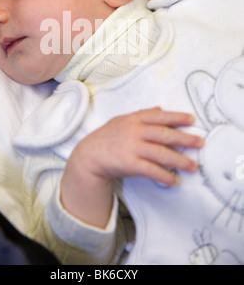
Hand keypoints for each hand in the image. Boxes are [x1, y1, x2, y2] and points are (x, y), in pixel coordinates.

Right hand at [61, 107, 202, 227]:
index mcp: (134, 119)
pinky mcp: (129, 164)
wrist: (89, 155)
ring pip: (161, 154)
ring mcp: (132, 147)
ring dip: (179, 161)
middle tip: (200, 143)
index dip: (176, 117)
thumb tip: (160, 109)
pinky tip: (174, 181)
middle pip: (164, 134)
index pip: (159, 116)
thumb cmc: (107, 137)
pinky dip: (164, 176)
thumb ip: (141, 115)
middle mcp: (134, 131)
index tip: (191, 120)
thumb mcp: (122, 120)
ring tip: (193, 166)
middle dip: (185, 139)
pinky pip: (151, 170)